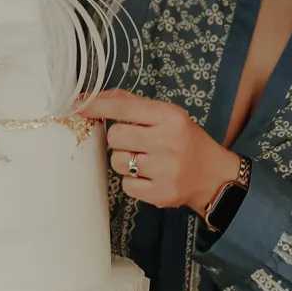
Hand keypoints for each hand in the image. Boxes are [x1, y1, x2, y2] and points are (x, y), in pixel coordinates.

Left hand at [80, 89, 242, 215]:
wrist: (213, 176)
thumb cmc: (184, 140)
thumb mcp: (166, 115)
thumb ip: (131, 104)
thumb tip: (91, 96)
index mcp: (169, 117)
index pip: (123, 109)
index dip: (97, 106)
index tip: (79, 105)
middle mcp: (168, 142)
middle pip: (115, 137)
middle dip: (119, 140)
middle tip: (135, 142)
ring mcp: (165, 170)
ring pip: (117, 162)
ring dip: (124, 161)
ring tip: (145, 161)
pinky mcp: (161, 194)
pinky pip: (126, 185)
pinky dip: (132, 181)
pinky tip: (149, 177)